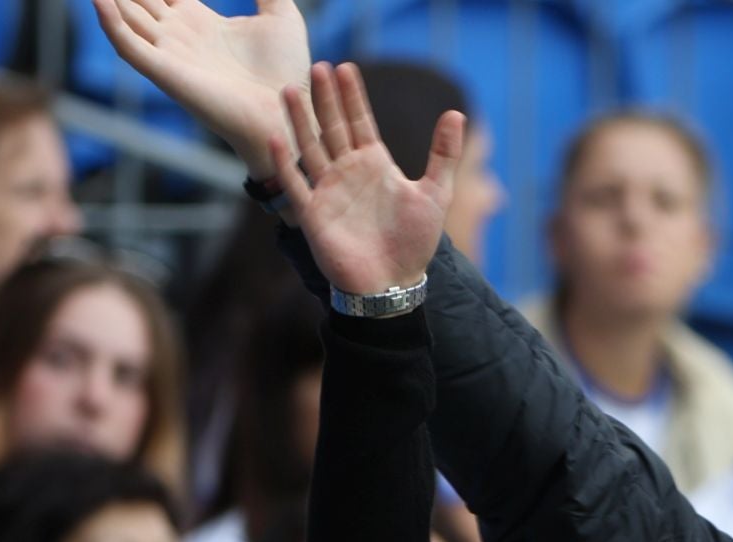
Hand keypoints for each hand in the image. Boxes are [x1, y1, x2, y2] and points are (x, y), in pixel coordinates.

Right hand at [91, 0, 310, 177]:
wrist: (288, 111)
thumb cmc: (288, 71)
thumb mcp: (280, 16)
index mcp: (199, 21)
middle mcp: (177, 35)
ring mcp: (168, 53)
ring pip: (125, 15)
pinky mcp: (165, 73)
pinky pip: (127, 45)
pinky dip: (110, 22)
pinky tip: (99, 0)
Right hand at [272, 62, 462, 294]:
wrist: (392, 284)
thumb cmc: (413, 242)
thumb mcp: (435, 193)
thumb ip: (443, 154)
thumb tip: (457, 113)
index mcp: (374, 164)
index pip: (360, 121)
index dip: (353, 96)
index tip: (345, 67)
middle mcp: (348, 172)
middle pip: (332, 127)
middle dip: (325, 98)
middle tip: (317, 66)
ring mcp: (328, 191)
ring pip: (310, 147)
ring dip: (300, 120)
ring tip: (290, 90)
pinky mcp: (313, 213)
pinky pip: (295, 184)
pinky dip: (284, 164)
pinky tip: (275, 138)